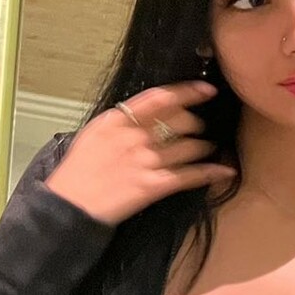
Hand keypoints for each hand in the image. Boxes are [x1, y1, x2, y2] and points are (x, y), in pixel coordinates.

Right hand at [45, 82, 234, 226]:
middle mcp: (134, 137)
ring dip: (204, 147)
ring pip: (190, 147)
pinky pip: (191, 176)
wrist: (68, 205)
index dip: (188, 92)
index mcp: (117, 120)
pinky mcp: (153, 186)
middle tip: (199, 130)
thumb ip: (121, 121)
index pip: (160, 97)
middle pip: (181, 121)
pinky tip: (225, 170)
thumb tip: (147, 113)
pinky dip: (211, 172)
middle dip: (196, 125)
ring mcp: (145, 161)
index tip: (206, 89)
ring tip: (207, 149)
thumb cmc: (78, 171)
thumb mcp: (94, 134)